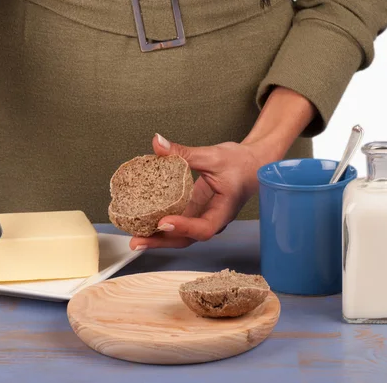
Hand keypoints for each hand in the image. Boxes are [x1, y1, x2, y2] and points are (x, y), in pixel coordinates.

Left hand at [129, 133, 278, 250]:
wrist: (252, 164)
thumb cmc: (240, 162)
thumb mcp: (212, 155)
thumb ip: (184, 152)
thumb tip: (158, 144)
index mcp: (224, 210)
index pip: (205, 227)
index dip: (184, 228)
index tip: (164, 222)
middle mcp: (213, 219)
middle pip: (187, 239)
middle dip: (161, 242)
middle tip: (137, 241)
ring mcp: (203, 218)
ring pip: (180, 235)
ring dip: (158, 238)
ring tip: (134, 237)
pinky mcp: (194, 212)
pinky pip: (177, 223)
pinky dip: (160, 225)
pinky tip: (143, 223)